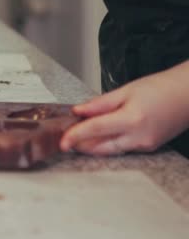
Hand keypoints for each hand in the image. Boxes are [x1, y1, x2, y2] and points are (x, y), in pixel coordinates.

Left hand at [60, 61, 188, 154]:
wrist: (188, 95)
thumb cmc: (160, 88)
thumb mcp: (126, 91)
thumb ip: (99, 104)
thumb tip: (77, 111)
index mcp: (131, 119)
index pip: (94, 130)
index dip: (75, 136)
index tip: (62, 141)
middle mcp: (138, 137)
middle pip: (100, 147)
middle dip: (80, 145)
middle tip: (65, 140)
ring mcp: (144, 145)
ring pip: (110, 150)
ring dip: (92, 146)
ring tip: (78, 138)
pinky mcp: (148, 148)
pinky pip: (121, 149)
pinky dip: (107, 144)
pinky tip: (98, 137)